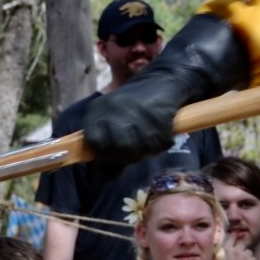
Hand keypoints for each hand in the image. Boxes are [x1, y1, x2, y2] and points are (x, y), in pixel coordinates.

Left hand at [80, 13, 249, 160]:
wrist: (164, 80)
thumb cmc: (136, 106)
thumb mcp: (116, 124)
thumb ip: (110, 150)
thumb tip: (106, 179)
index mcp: (98, 111)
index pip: (95, 143)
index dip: (106, 154)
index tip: (117, 155)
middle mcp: (114, 110)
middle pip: (119, 150)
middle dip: (131, 155)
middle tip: (140, 148)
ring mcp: (136, 113)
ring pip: (140, 149)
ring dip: (149, 149)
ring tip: (152, 138)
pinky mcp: (158, 115)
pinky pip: (160, 143)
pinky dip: (163, 142)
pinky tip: (163, 131)